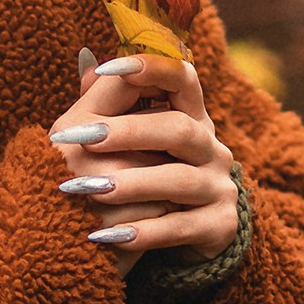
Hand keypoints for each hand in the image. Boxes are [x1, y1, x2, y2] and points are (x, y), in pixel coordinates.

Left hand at [47, 50, 239, 277]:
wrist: (178, 237)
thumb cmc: (143, 174)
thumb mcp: (127, 138)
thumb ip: (109, 103)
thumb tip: (87, 65)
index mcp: (191, 115)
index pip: (182, 78)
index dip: (153, 67)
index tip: (112, 67)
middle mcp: (211, 147)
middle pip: (179, 129)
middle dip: (131, 132)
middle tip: (85, 139)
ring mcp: (218, 186)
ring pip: (180, 180)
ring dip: (134, 183)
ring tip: (93, 189)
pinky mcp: (219, 226)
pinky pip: (180, 227)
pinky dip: (144, 232)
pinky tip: (107, 235)